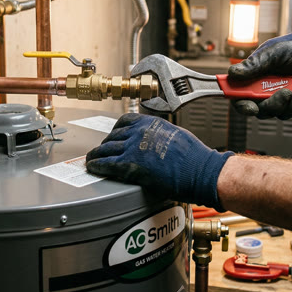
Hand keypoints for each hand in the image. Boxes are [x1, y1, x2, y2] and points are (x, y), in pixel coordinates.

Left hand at [85, 113, 232, 209]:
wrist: (200, 170)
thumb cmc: (194, 157)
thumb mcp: (176, 134)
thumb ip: (160, 135)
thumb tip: (155, 142)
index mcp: (151, 123)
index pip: (124, 121)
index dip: (115, 130)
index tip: (112, 135)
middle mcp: (139, 132)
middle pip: (113, 136)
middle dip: (105, 144)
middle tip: (101, 151)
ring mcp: (133, 148)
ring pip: (106, 149)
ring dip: (96, 155)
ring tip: (92, 159)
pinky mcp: (130, 165)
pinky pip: (106, 164)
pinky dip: (96, 165)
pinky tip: (93, 168)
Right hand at [227, 19, 291, 119]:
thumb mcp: (272, 53)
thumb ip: (254, 65)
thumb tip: (233, 73)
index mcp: (254, 80)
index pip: (241, 98)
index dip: (243, 107)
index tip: (252, 108)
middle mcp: (266, 92)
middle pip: (263, 111)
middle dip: (275, 105)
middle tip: (286, 93)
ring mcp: (284, 99)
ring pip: (284, 114)